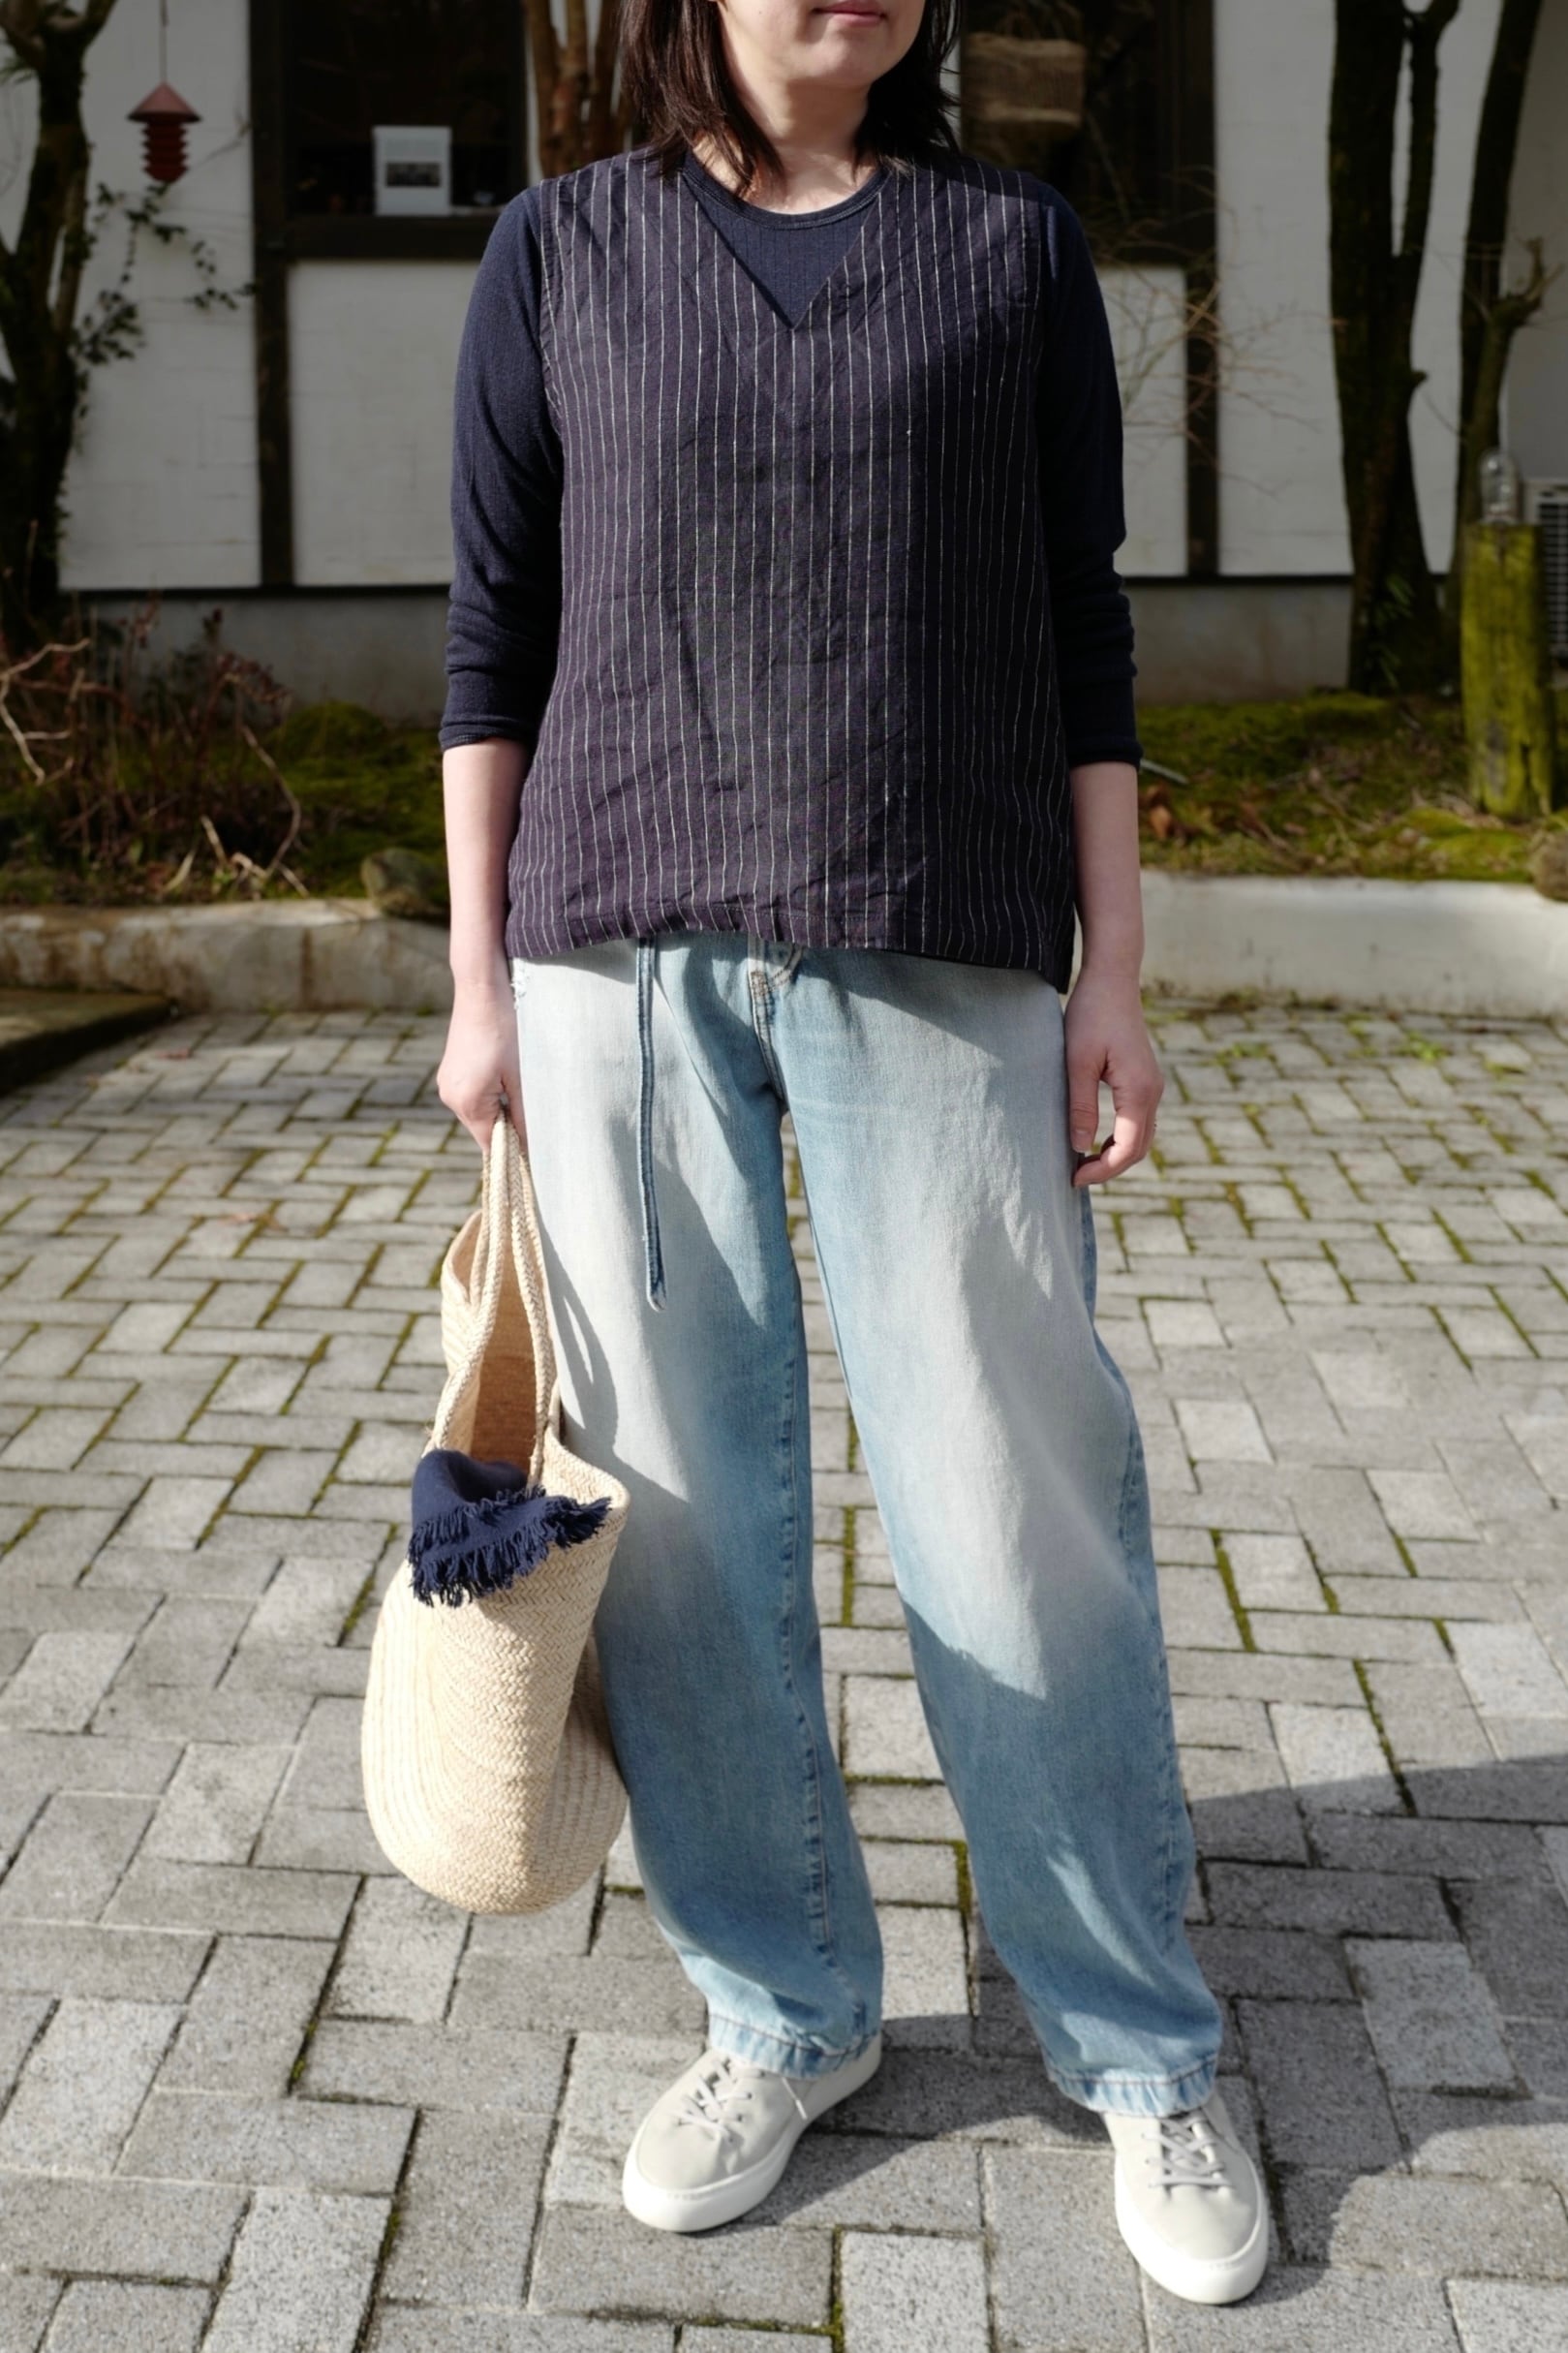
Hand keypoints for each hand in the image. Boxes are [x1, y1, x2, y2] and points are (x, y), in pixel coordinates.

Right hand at [436, 962, 525, 1150]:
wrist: (482, 987)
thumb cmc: (507, 1029)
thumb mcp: (523, 1075)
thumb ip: (525, 1114)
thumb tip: (532, 1146)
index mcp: (467, 1102)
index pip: (492, 1145)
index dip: (515, 1149)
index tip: (539, 1148)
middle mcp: (450, 1096)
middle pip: (485, 1130)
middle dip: (509, 1126)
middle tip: (536, 1111)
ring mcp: (447, 1083)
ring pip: (480, 1112)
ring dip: (501, 1108)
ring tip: (521, 1085)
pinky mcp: (451, 1070)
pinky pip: (473, 1095)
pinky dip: (491, 1094)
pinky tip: (506, 1073)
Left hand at [1065, 967, 1162, 1186]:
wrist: (1112, 979)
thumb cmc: (1091, 1015)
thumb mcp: (1077, 1063)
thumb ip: (1081, 1107)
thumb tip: (1079, 1148)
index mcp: (1139, 1091)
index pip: (1126, 1149)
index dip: (1101, 1171)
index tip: (1073, 1177)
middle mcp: (1152, 1092)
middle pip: (1139, 1149)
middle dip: (1110, 1168)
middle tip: (1075, 1176)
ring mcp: (1152, 1086)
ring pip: (1142, 1137)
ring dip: (1116, 1155)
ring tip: (1083, 1162)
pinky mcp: (1145, 1079)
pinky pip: (1139, 1121)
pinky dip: (1121, 1138)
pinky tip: (1096, 1139)